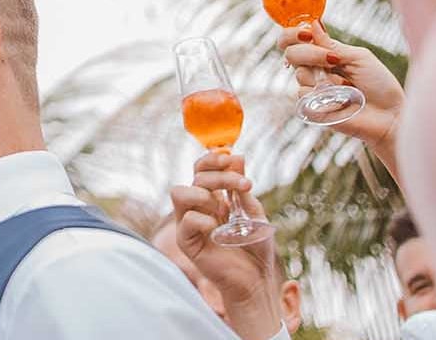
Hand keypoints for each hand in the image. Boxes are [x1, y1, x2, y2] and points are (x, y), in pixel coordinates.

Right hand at [170, 152, 278, 308]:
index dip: (212, 159)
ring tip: (224, 210)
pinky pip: (185, 221)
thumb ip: (241, 187)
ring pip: (179, 192)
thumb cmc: (255, 247)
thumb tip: (237, 156)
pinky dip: (203, 220)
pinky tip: (217, 229)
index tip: (232, 159)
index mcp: (211, 197)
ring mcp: (189, 224)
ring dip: (204, 194)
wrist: (256, 279)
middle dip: (220, 176)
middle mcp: (197, 207)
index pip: (201, 168)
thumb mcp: (254, 212)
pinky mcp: (186, 242)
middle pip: (196, 176)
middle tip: (245, 186)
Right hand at [279, 24, 404, 158]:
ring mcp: (313, 90)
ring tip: (345, 86)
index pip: (294, 40)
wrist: (390, 115)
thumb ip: (332, 44)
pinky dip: (325, 95)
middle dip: (310, 53)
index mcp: (323, 55)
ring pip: (300, 74)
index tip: (305, 33)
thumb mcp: (358, 57)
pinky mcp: (312, 110)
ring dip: (323, 76)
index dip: (292, 33)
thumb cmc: (379, 85)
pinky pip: (305, 95)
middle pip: (291, 53)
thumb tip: (313, 23)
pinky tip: (341, 101)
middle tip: (332, 60)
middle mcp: (314, 71)